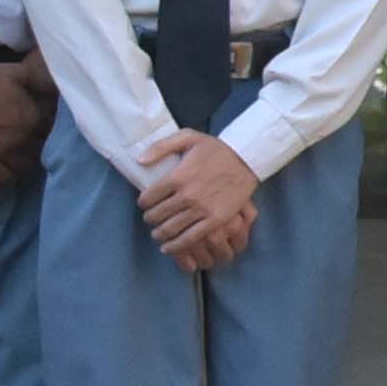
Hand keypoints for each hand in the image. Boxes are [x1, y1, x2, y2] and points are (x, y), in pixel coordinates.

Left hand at [134, 129, 262, 270]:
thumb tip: (140, 161)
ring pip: (170, 229)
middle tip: (152, 219)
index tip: (146, 204)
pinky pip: (190, 238)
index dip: (143, 203)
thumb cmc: (216, 149)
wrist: (246, 159)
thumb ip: (161, 147)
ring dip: (159, 234)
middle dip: (150, 219)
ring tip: (158, 234)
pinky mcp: (215, 220)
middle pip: (156, 216)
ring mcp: (202, 209)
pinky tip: (168, 247)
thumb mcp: (188, 138)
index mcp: (177, 176)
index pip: (148, 198)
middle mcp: (187, 195)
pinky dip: (176, 246)